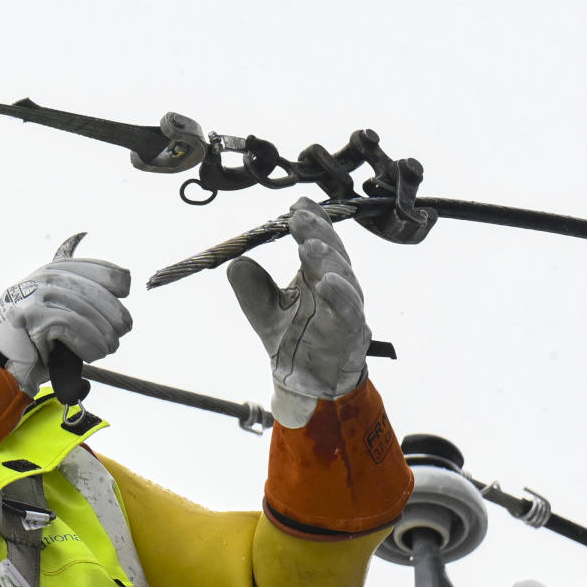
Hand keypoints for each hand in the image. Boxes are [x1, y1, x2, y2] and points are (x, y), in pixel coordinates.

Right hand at [0, 255, 132, 396]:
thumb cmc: (32, 344)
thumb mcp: (57, 314)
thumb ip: (80, 304)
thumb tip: (117, 312)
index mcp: (51, 273)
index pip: (90, 267)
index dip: (112, 277)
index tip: (126, 290)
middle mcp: (42, 279)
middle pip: (91, 289)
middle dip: (112, 311)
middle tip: (122, 330)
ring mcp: (35, 296)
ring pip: (83, 309)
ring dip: (103, 332)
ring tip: (109, 347)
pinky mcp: (33, 316)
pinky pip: (71, 326)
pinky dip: (88, 342)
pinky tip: (95, 353)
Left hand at [227, 199, 370, 428]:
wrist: (305, 382)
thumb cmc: (292, 339)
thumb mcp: (263, 311)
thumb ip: (250, 288)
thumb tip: (234, 263)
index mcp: (318, 273)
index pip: (319, 238)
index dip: (311, 220)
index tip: (294, 204)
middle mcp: (337, 285)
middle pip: (332, 252)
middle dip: (316, 232)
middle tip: (297, 217)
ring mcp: (346, 308)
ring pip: (343, 277)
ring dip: (327, 259)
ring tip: (308, 246)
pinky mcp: (351, 333)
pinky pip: (349, 312)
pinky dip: (340, 296)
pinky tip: (327, 283)